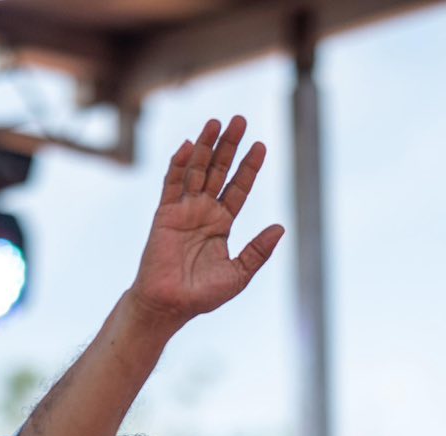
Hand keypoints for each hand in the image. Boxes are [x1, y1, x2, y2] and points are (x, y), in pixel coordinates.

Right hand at [128, 116, 284, 328]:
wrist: (170, 305)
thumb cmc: (202, 295)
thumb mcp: (239, 273)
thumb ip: (258, 251)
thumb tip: (281, 228)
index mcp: (222, 224)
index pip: (238, 187)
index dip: (249, 166)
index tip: (261, 145)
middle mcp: (203, 212)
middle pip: (218, 170)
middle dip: (229, 146)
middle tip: (240, 120)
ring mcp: (183, 210)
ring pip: (196, 170)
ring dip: (205, 146)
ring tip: (216, 122)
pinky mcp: (164, 214)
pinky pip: (172, 185)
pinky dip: (178, 165)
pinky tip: (187, 146)